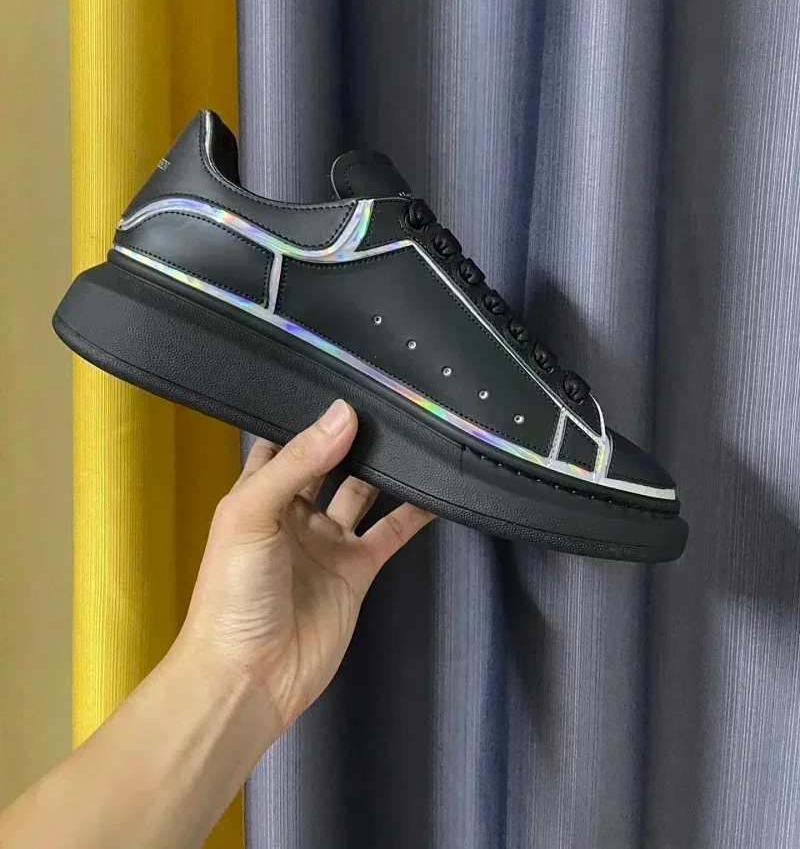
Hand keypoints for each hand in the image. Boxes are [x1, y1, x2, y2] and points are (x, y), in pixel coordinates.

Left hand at [174, 399, 434, 740]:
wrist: (249, 677)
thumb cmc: (233, 591)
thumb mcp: (252, 513)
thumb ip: (297, 462)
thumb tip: (344, 412)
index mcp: (259, 492)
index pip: (284, 438)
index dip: (308, 413)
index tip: (345, 378)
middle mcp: (294, 510)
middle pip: (329, 459)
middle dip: (353, 433)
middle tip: (392, 397)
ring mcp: (328, 540)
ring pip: (363, 490)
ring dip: (386, 466)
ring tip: (418, 431)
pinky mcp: (357, 570)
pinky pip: (390, 531)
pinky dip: (415, 511)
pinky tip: (438, 487)